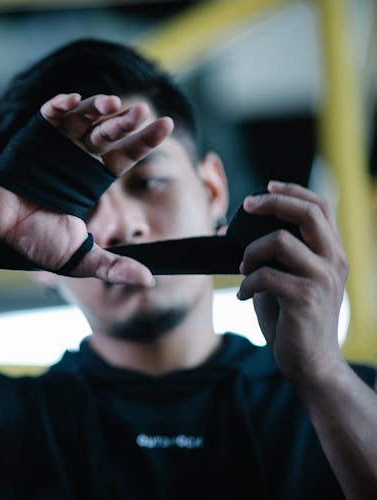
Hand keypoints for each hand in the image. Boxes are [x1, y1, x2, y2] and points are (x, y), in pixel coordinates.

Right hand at [0, 93, 172, 285]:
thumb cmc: (35, 244)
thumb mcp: (80, 258)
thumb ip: (113, 266)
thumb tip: (149, 281)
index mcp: (93, 180)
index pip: (127, 155)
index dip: (146, 140)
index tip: (167, 125)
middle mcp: (79, 159)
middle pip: (109, 133)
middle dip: (126, 122)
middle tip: (143, 112)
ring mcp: (56, 145)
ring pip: (84, 118)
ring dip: (98, 107)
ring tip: (112, 103)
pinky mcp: (33, 137)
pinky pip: (49, 115)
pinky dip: (60, 104)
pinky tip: (74, 100)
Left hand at [237, 181, 348, 382]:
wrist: (310, 364)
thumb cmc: (293, 320)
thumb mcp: (287, 279)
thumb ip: (272, 255)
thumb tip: (229, 230)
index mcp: (332, 254)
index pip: (320, 207)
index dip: (292, 190)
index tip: (265, 187)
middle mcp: (334, 262)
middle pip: (306, 213)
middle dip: (272, 203)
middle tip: (246, 207)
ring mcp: (322, 280)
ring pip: (279, 241)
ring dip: (250, 253)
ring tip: (243, 270)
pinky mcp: (305, 299)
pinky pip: (265, 276)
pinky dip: (245, 284)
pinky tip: (243, 296)